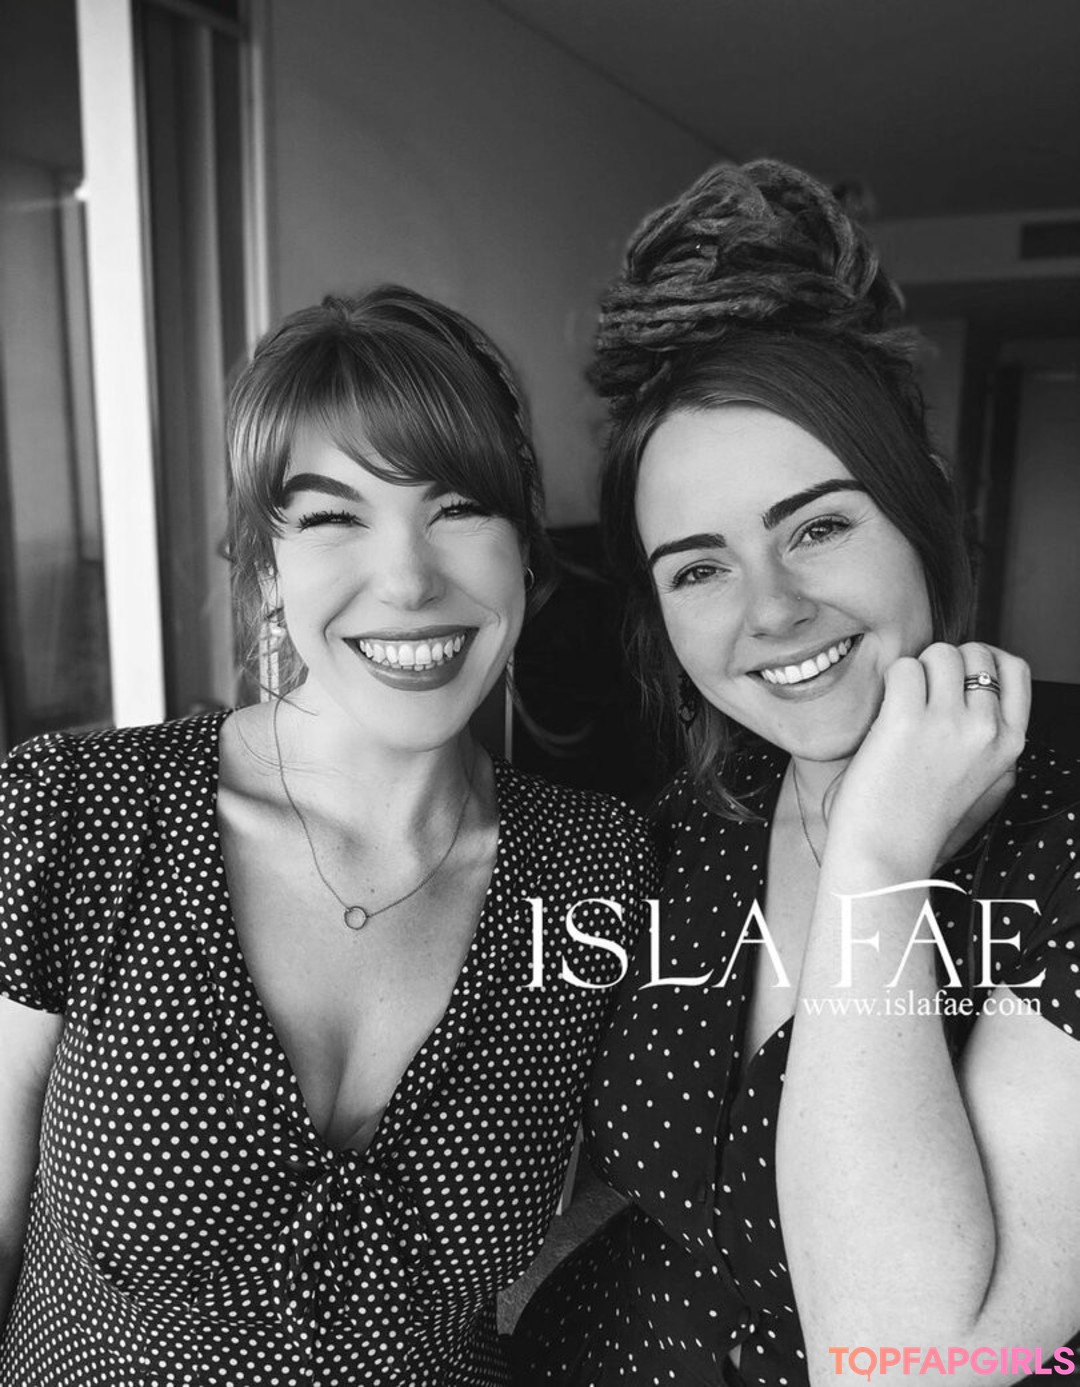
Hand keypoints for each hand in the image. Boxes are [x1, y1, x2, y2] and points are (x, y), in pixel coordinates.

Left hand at [824, 643, 1029, 878]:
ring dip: (915, 670)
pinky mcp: (905, 721)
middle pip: (973, 653)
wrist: (885, 854)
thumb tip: (975, 682)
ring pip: (938, 654)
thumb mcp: (980, 775)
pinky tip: (884, 714)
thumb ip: (986, 732)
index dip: (984, 659)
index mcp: (1009, 743)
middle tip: (921, 698)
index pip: (1015, 669)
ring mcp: (948, 724)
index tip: (959, 674)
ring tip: (902, 709)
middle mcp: (986, 729)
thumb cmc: (920, 817)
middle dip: (944, 663)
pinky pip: (903, 668)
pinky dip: (889, 681)